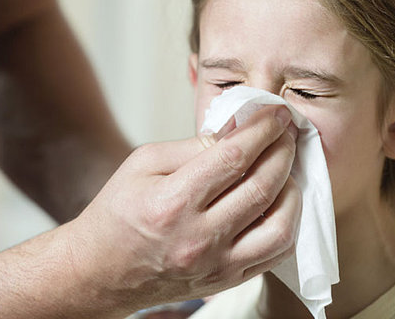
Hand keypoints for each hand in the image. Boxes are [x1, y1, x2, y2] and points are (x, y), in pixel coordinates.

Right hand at [66, 106, 300, 315]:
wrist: (100, 271)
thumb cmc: (117, 213)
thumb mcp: (143, 163)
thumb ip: (192, 146)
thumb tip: (238, 131)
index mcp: (173, 202)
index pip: (234, 157)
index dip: (263, 129)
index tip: (276, 113)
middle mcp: (198, 237)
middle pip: (262, 186)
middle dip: (283, 150)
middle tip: (287, 132)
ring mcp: (216, 265)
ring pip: (280, 225)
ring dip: (293, 189)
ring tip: (286, 168)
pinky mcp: (226, 281)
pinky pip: (275, 253)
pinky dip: (288, 222)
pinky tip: (282, 202)